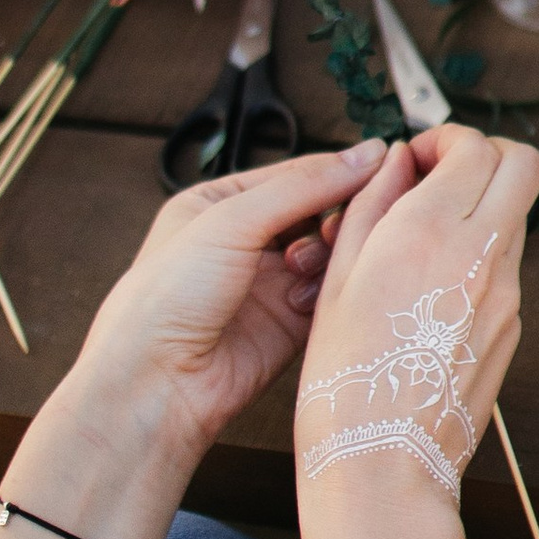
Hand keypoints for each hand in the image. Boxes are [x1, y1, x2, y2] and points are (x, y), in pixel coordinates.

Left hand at [70, 140, 387, 464]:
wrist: (155, 385)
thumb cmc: (167, 296)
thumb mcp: (231, 221)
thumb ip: (302, 187)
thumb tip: (367, 153)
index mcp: (219, 205)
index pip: (294, 176)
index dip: (337, 172)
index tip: (383, 166)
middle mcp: (244, 243)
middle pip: (316, 214)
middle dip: (334, 217)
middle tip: (340, 226)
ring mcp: (267, 286)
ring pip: (327, 256)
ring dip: (327, 256)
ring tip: (304, 266)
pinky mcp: (287, 328)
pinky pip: (327, 297)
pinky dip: (327, 293)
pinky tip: (306, 299)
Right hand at [294, 125, 538, 519]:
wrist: (384, 463)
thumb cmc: (345, 380)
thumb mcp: (336, 278)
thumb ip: (371, 205)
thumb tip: (396, 162)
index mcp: (428, 232)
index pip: (473, 146)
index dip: (445, 139)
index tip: (417, 158)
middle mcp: (480, 255)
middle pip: (524, 164)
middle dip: (486, 155)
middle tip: (442, 176)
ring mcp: (507, 293)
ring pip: (517, 216)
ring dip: (482, 207)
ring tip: (426, 239)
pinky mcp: (513, 327)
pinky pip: (507, 268)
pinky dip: (480, 257)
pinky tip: (433, 290)